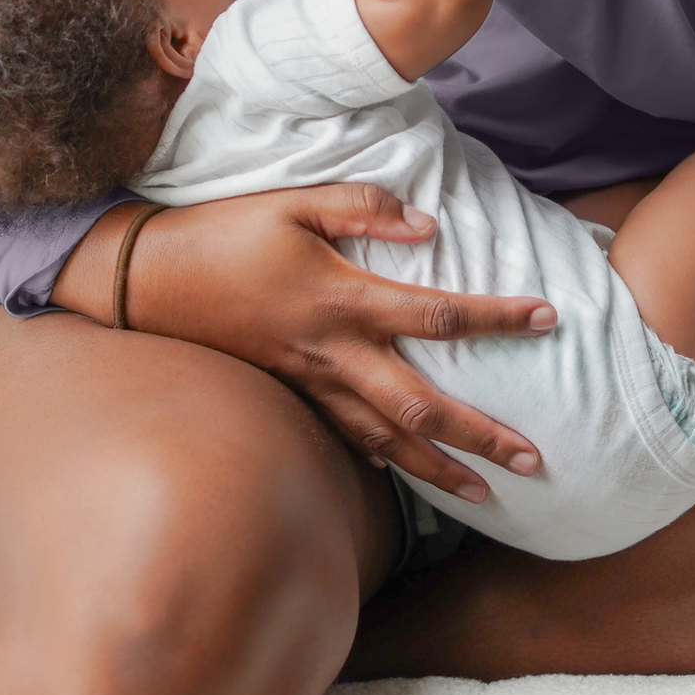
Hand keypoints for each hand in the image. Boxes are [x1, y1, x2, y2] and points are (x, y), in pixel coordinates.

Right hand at [54, 185, 556, 500]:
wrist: (145, 280)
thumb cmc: (222, 231)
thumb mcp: (292, 200)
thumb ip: (364, 208)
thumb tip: (429, 226)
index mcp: (342, 298)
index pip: (437, 315)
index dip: (497, 317)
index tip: (549, 318)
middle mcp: (332, 352)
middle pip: (422, 407)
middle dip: (482, 437)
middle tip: (537, 461)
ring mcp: (308, 382)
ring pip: (386, 440)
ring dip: (441, 469)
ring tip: (490, 494)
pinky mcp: (287, 394)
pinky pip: (345, 439)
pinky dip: (384, 462)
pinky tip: (407, 473)